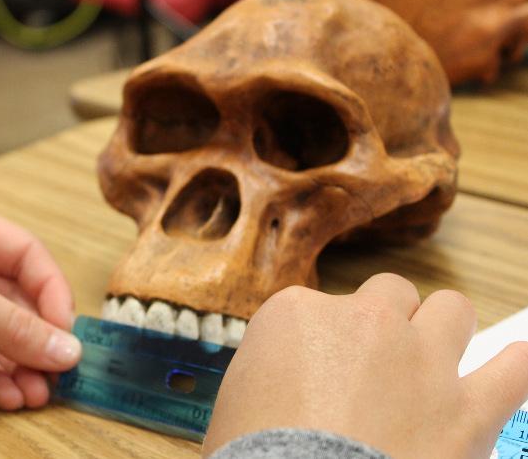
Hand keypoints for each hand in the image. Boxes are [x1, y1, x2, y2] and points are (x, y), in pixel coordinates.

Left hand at [0, 191, 80, 413]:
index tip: (67, 331)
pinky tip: (8, 395)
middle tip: (59, 371)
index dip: (52, 292)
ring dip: (19, 363)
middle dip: (36, 337)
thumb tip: (67, 348)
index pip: (25, 254)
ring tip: (37, 393)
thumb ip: (11, 324)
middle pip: (15, 299)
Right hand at [202, 273, 527, 458]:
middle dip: (385, 322)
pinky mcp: (467, 410)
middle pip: (388, 294)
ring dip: (443, 330)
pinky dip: (513, 368)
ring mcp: (421, 360)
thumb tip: (291, 380)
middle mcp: (364, 322)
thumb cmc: (253, 455)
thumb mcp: (236, 399)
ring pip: (452, 310)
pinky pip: (514, 371)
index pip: (317, 307)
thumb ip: (271, 370)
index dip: (320, 341)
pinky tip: (510, 367)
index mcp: (298, 314)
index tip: (316, 370)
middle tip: (374, 363)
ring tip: (434, 360)